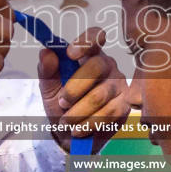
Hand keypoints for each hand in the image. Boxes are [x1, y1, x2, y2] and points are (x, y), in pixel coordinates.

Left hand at [39, 27, 129, 152]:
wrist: (71, 134)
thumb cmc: (62, 106)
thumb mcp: (49, 88)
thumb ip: (47, 70)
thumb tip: (46, 52)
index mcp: (88, 55)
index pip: (94, 37)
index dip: (86, 41)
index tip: (70, 54)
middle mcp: (108, 65)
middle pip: (96, 66)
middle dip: (74, 89)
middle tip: (61, 103)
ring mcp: (119, 85)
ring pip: (99, 95)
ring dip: (77, 112)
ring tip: (66, 122)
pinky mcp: (125, 106)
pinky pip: (107, 114)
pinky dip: (88, 124)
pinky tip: (78, 129)